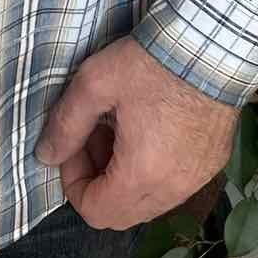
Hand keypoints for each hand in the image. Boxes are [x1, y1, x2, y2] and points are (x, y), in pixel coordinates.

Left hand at [33, 35, 238, 229]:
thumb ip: (66, 124)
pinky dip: (152, 171)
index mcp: (141, 174)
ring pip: (148, 202)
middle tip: (93, 135)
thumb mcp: (95, 83)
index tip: (73, 145)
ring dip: (123, 177)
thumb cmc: (151, 63)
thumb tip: (45, 156)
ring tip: (119, 129)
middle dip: (96, 180)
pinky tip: (148, 129)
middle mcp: (173, 189)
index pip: (95, 211)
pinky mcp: (213, 164)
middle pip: (121, 213)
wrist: (212, 44)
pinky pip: (173, 186)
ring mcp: (197, 178)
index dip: (73, 183)